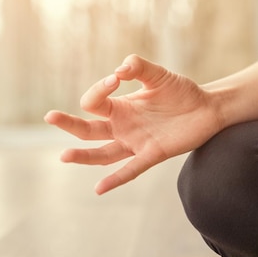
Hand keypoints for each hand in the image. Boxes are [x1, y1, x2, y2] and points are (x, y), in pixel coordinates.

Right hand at [44, 54, 223, 194]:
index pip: (95, 103)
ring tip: (65, 156)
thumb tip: (120, 68)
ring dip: (85, 156)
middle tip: (50, 116)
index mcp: (120, 107)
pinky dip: (116, 179)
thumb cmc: (181, 92)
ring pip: (103, 153)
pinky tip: (99, 188)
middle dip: (69, 124)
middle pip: (88, 129)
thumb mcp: (158, 75)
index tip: (115, 78)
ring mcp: (136, 142)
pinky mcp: (153, 154)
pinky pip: (131, 169)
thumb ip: (139, 68)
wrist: (207, 108)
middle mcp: (123, 127)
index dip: (99, 89)